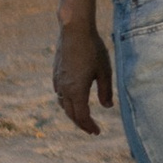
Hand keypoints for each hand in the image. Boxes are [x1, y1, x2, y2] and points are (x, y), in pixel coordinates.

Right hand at [54, 18, 113, 132]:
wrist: (74, 30)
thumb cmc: (93, 49)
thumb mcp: (105, 71)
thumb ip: (106, 91)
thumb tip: (107, 107)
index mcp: (77, 91)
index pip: (82, 116)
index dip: (89, 126)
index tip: (97, 132)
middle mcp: (64, 89)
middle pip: (71, 113)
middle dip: (81, 123)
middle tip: (91, 130)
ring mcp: (58, 81)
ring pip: (63, 104)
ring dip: (72, 113)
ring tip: (82, 117)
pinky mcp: (56, 73)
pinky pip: (59, 93)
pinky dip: (66, 102)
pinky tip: (72, 99)